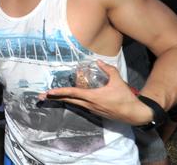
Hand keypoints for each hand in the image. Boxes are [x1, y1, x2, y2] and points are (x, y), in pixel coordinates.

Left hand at [39, 60, 153, 125]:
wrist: (134, 114)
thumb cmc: (125, 97)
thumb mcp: (118, 81)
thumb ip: (108, 69)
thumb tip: (98, 61)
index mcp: (92, 97)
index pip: (73, 93)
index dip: (60, 92)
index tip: (49, 91)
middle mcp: (89, 105)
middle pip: (68, 100)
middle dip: (54, 98)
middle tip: (41, 96)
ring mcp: (91, 109)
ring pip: (73, 104)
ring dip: (61, 100)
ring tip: (50, 98)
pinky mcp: (95, 112)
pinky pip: (80, 106)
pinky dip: (71, 102)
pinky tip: (67, 100)